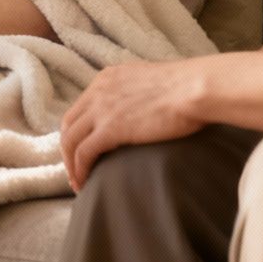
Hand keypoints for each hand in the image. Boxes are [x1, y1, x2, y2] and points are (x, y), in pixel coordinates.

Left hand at [59, 60, 210, 190]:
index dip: (77, 132)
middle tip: (75, 170)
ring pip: (70, 140)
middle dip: (68, 150)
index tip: (82, 151)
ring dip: (71, 164)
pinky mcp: (111, 128)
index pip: (80, 108)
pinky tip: (85, 183)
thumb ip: (136, 94)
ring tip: (79, 183)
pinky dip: (80, 169)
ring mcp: (102, 108)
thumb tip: (140, 112)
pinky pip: (84, 152)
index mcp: (107, 78)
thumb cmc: (187, 88)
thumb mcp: (150, 83)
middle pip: (69, 124)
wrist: (195, 88)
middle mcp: (98, 91)